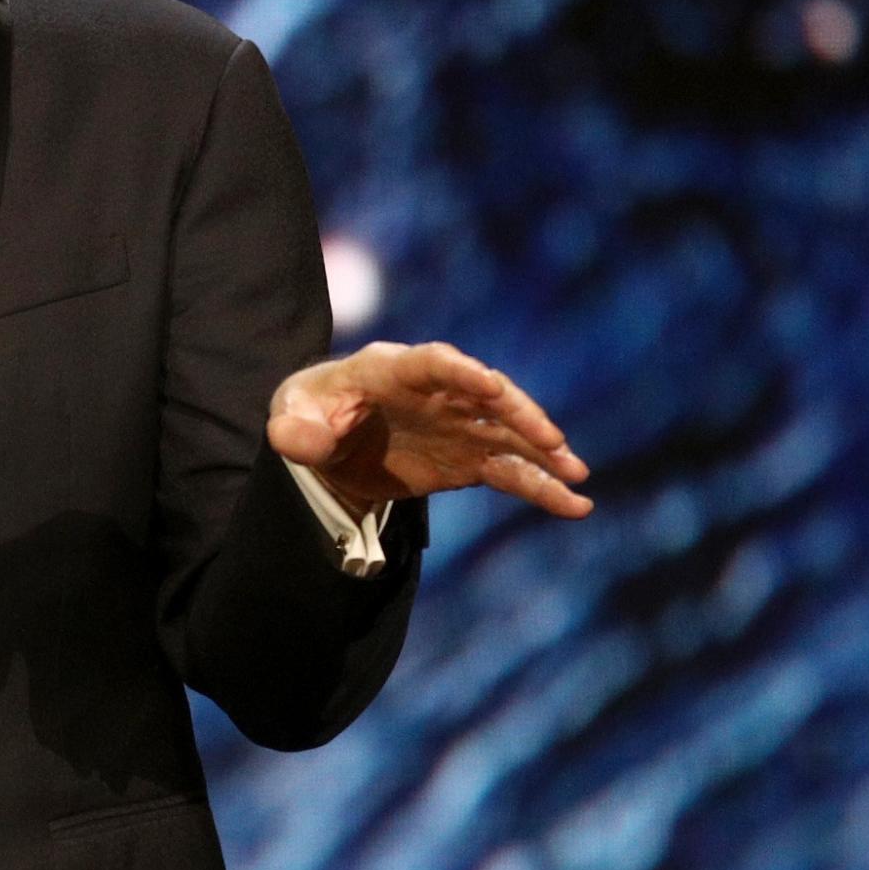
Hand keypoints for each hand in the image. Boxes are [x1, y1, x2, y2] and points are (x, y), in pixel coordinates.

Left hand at [264, 340, 591, 519]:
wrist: (328, 440)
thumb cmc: (310, 413)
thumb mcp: (291, 417)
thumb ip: (294, 428)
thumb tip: (297, 441)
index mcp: (391, 369)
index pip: (433, 364)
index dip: (462, 373)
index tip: (491, 386)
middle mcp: (436, 393)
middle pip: (486, 397)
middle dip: (519, 416)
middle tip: (552, 441)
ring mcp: (456, 425)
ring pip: (508, 435)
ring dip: (543, 453)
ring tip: (577, 476)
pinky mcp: (466, 458)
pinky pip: (509, 471)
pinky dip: (540, 487)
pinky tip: (574, 505)